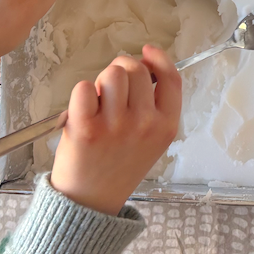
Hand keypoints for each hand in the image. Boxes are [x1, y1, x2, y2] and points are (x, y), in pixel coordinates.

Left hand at [50, 46, 181, 214]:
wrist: (90, 201)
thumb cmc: (119, 167)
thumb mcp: (152, 141)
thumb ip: (154, 107)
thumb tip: (145, 64)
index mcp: (166, 126)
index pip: (171, 78)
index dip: (159, 58)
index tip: (147, 52)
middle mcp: (145, 123)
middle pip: (136, 69)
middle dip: (123, 71)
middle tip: (113, 90)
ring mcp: (116, 125)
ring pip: (112, 73)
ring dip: (103, 81)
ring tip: (99, 103)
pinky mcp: (86, 127)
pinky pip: (84, 87)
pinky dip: (82, 93)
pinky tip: (83, 110)